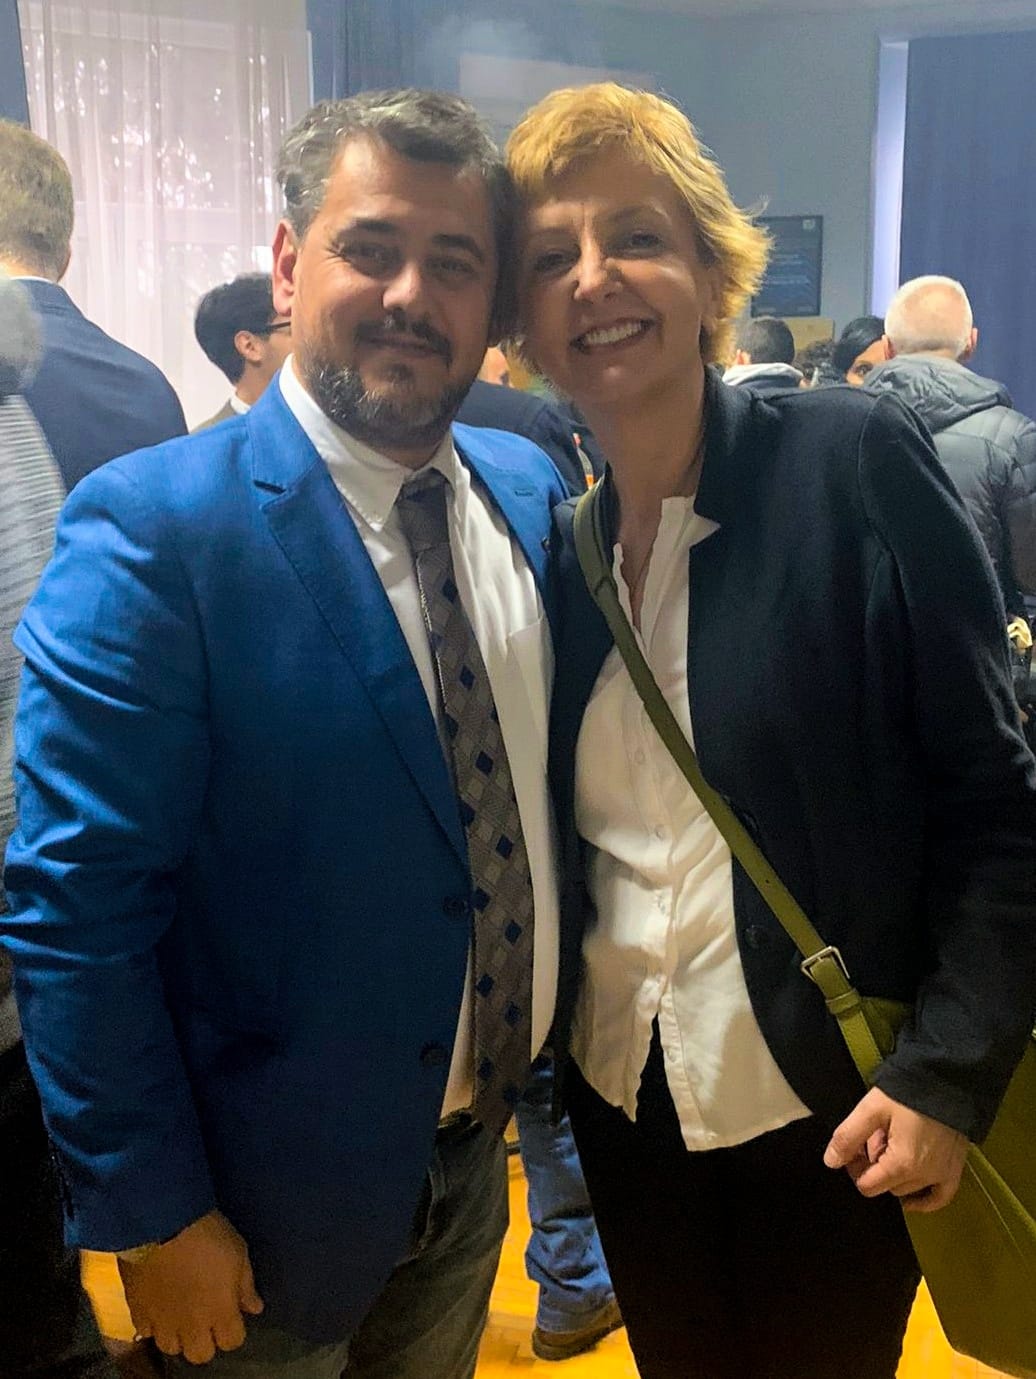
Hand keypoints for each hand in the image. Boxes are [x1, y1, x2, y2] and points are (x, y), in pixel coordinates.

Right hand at [119, 1209, 263, 1363]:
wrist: (161, 1224)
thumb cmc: (208, 1235)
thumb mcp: (239, 1252)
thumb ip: (246, 1285)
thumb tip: (254, 1307)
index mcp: (220, 1312)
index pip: (232, 1342)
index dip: (234, 1331)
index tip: (233, 1315)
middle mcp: (191, 1326)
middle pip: (200, 1355)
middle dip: (206, 1340)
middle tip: (206, 1318)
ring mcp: (162, 1322)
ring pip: (171, 1348)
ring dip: (178, 1336)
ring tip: (181, 1316)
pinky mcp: (137, 1311)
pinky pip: (145, 1331)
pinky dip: (153, 1325)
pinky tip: (158, 1309)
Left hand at [823, 1086, 967, 1211]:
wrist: (946, 1078)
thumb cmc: (908, 1092)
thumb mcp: (871, 1109)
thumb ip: (848, 1136)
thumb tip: (831, 1161)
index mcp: (902, 1164)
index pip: (867, 1186)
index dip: (855, 1168)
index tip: (855, 1148)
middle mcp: (924, 1176)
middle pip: (886, 1186)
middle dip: (874, 1167)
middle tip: (874, 1138)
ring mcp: (942, 1175)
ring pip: (908, 1189)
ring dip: (895, 1173)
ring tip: (894, 1142)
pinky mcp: (955, 1170)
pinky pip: (939, 1198)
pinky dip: (923, 1198)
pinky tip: (911, 1193)